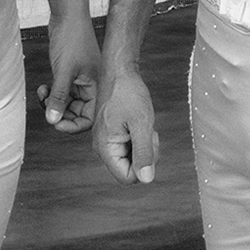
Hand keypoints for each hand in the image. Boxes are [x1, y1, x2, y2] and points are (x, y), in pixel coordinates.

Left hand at [35, 13, 99, 131]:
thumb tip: (52, 120)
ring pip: (67, 103)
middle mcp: (91, 86)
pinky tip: (43, 88)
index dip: (72, 125)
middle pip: (76, 113)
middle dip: (59, 112)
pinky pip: (61, 92)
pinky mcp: (70, 73)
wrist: (68, 14)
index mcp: (97, 87)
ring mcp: (80, 80)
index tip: (55, 123)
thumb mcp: (63, 71)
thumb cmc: (72, 38)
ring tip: (42, 94)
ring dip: (52, 102)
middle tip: (46, 107)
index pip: (88, 118)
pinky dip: (51, 93)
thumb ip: (58, 97)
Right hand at [91, 63, 160, 183]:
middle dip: (144, 154)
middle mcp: (101, 147)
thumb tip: (146, 179)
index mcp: (105, 147)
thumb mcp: (141, 123)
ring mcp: (106, 140)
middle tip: (147, 131)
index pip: (127, 178)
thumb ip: (144, 153)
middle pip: (129, 169)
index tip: (148, 142)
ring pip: (131, 158)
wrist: (119, 70)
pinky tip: (138, 123)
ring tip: (143, 124)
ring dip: (142, 145)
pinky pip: (128, 146)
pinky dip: (138, 138)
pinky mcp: (111, 133)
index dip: (144, 166)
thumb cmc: (128, 92)